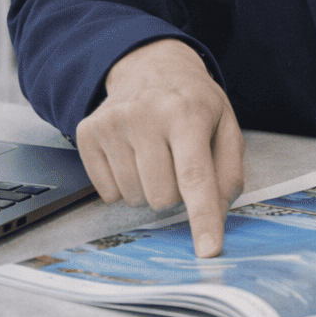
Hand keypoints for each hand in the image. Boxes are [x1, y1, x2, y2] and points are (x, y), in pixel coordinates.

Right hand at [75, 38, 244, 257]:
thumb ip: (228, 173)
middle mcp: (145, 115)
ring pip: (133, 198)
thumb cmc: (193, 102)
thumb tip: (215, 218)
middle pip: (162, 196)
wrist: (150, 66)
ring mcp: (112, 123)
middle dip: (175, 193)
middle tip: (178, 161)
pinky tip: (133, 154)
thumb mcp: (226, 127)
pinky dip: (124, 184)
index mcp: (187, 112)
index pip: (195, 176)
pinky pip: (108, 193)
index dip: (203, 217)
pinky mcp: (87, 133)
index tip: (208, 250)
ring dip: (149, 188)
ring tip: (155, 154)